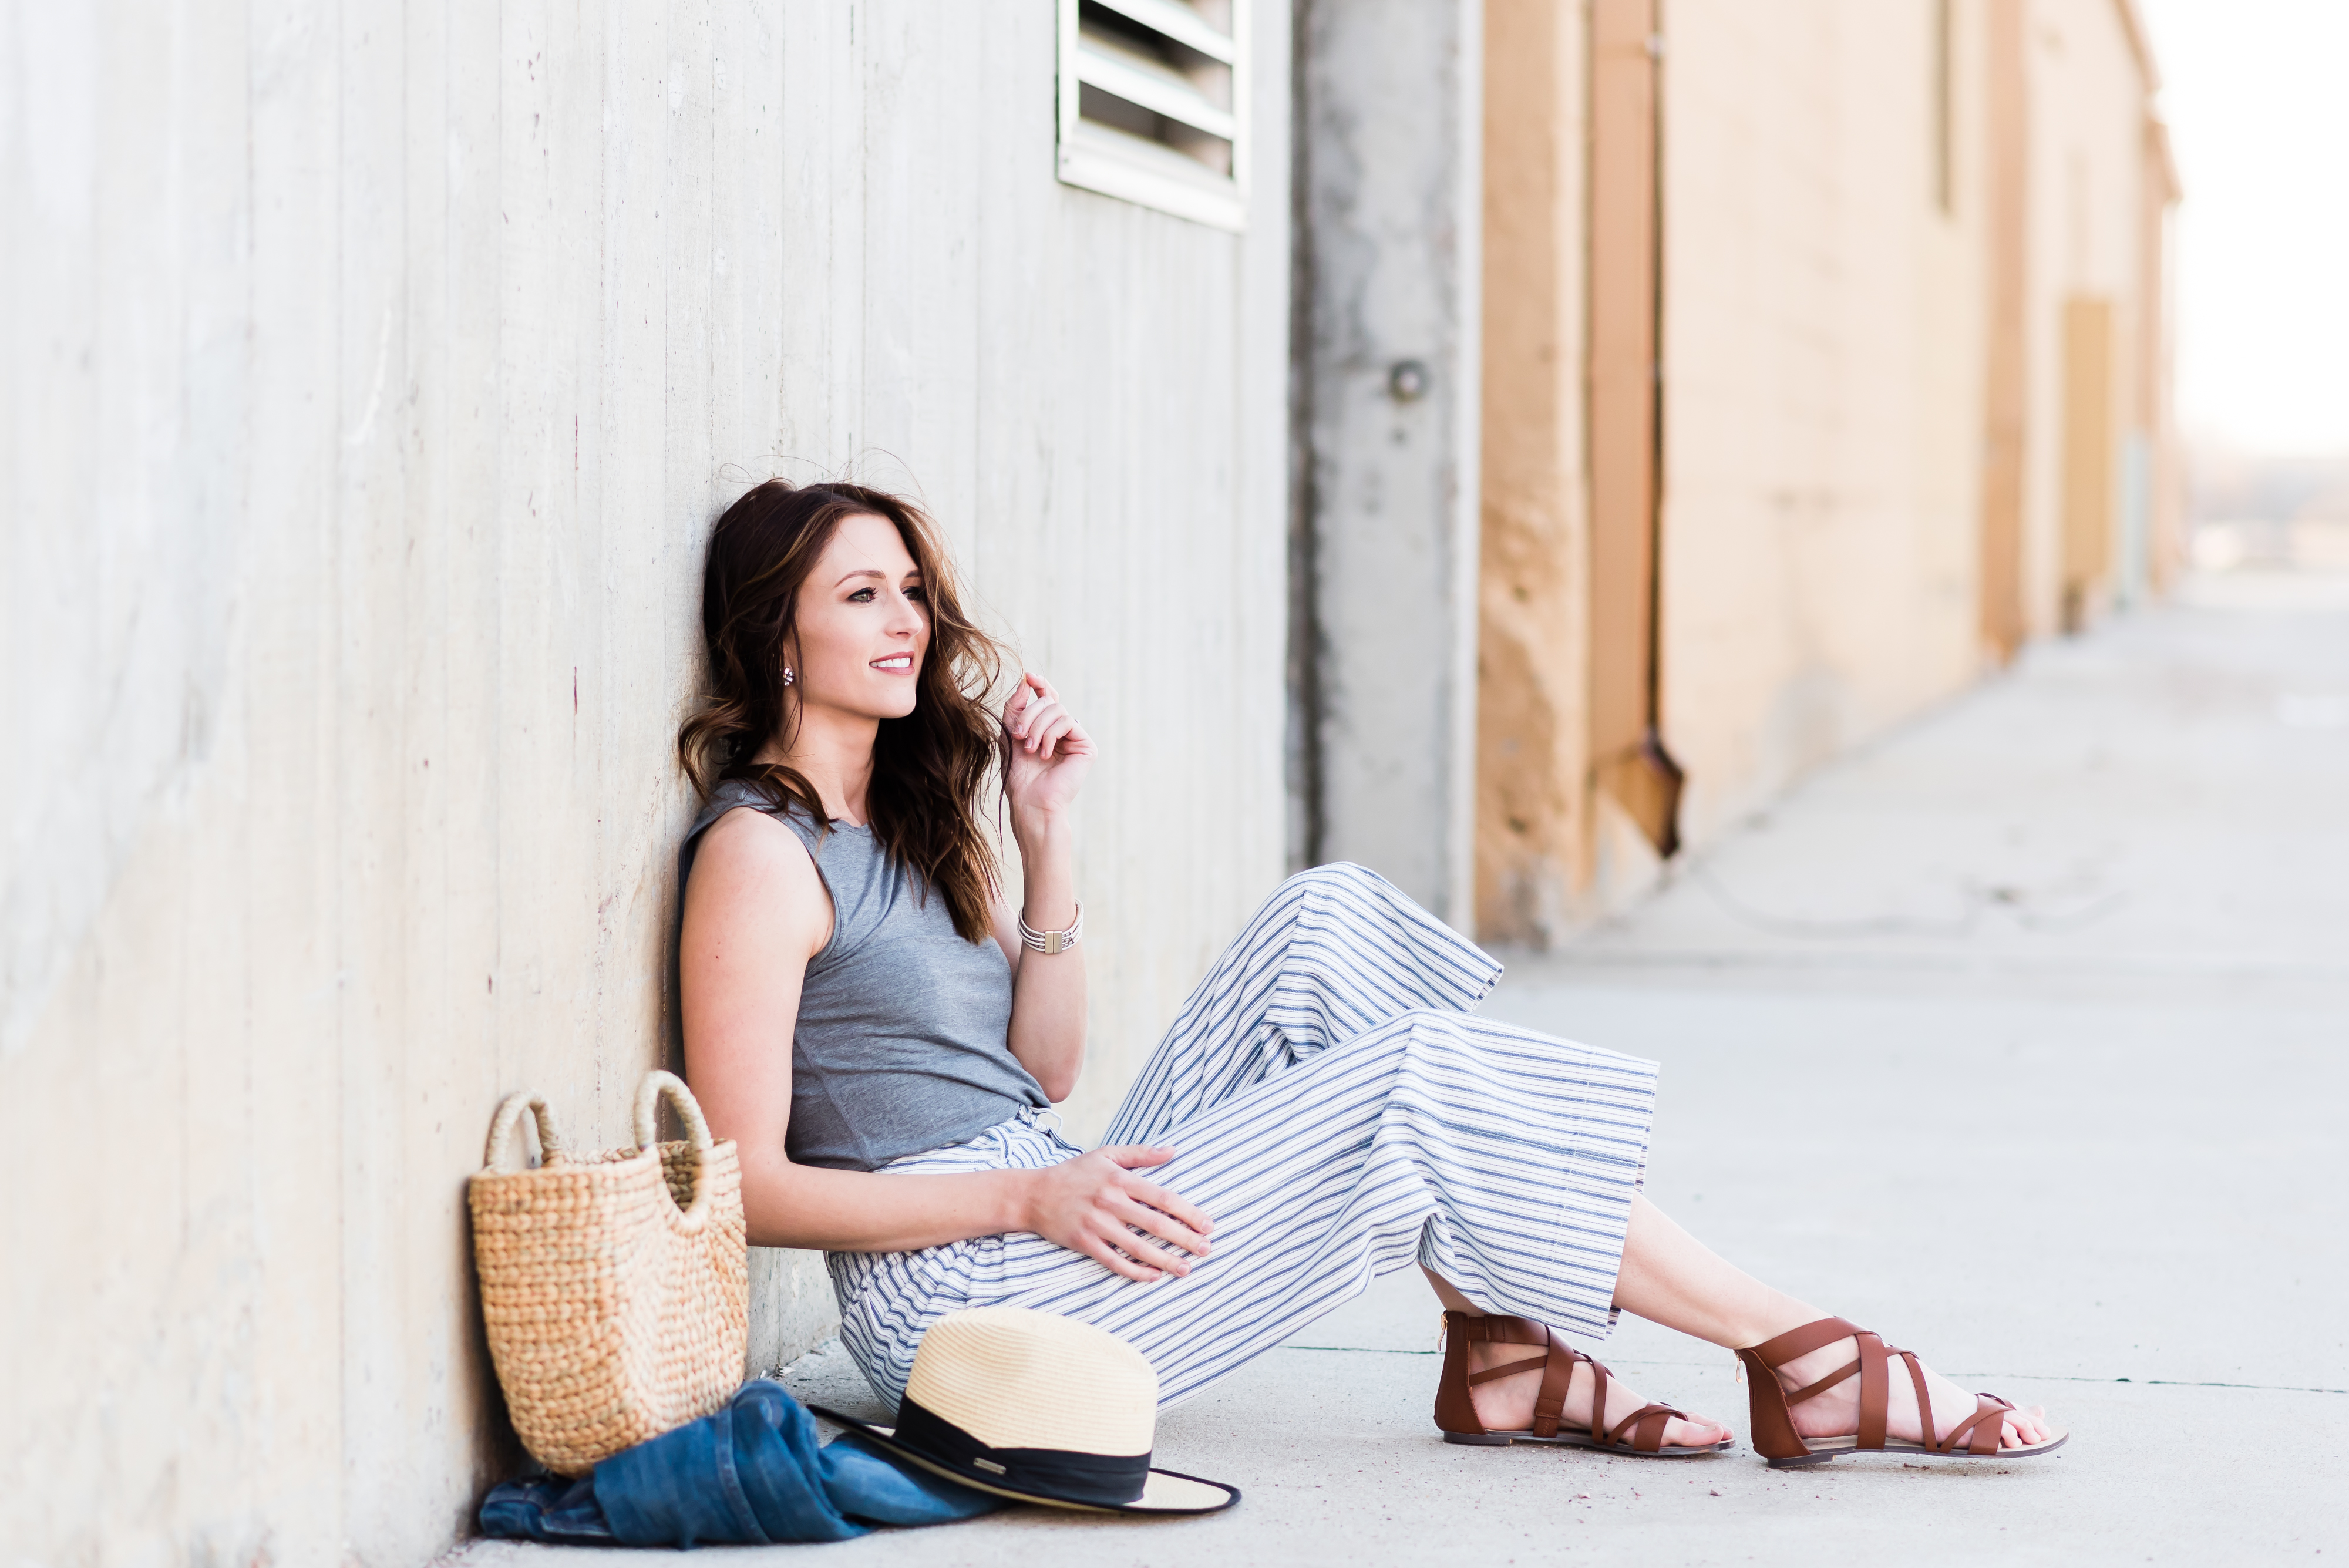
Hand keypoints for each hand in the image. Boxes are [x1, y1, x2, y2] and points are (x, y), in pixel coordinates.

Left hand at [1002, 673, 1093, 821]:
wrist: (1030, 802)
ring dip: (1038, 727)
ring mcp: (1076, 739)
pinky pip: (1068, 721)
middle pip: (1049, 701)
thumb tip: (1027, 679)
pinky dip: (1051, 734)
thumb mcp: (1010, 734)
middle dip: (1029, 714)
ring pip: (1057, 709)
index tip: (1029, 676)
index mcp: (1047, 728)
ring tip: (1030, 749)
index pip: (1047, 698)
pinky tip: (1044, 754)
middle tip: (1018, 736)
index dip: (1040, 684)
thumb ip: (1016, 707)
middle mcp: (1063, 732)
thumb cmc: (1019, 775)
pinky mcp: (1086, 747)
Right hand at [1020, 1146, 1213, 1282]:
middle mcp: (1110, 1201)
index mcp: (1119, 1179)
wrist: (1033, 1195)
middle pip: (1155, 1224)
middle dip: (1184, 1239)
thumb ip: (1140, 1153)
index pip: (1162, 1197)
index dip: (1188, 1212)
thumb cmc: (1075, 1173)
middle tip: (1206, 1250)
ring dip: (1165, 1260)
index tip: (1208, 1225)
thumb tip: (1173, 1150)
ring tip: (1186, 1269)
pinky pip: (1114, 1261)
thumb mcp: (1106, 1154)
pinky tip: (1153, 1276)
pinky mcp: (1084, 1243)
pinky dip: (1135, 1271)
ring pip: (1138, 1247)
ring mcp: (1096, 1224)